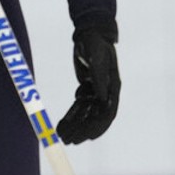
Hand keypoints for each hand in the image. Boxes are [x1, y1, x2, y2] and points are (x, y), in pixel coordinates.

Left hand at [57, 25, 120, 142]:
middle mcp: (106, 92)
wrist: (89, 34)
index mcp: (112, 86)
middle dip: (83, 130)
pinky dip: (70, 116)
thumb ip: (99, 78)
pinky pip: (78, 107)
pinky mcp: (86, 89)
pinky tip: (61, 126)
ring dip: (75, 126)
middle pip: (96, 117)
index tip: (88, 137)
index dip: (99, 126)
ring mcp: (96, 92)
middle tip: (70, 141)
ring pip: (86, 114)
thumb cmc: (95, 43)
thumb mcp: (96, 58)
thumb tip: (101, 99)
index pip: (108, 112)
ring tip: (62, 137)